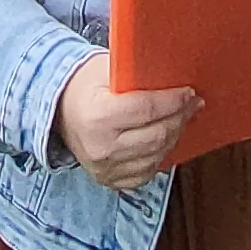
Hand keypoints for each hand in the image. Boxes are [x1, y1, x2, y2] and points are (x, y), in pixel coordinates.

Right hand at [54, 53, 198, 191]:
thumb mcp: (106, 68)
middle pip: (157, 135)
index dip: (174, 101)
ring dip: (175, 136)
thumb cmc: (84, 84)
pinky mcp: (109, 181)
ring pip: (156, 156)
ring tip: (181, 119)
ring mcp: (104, 169)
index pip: (147, 110)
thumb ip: (138, 76)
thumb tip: (175, 78)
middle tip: (192, 104)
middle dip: (180, 117)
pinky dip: (160, 155)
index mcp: (99, 117)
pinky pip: (146, 172)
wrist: (58, 110)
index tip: (189, 93)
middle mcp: (101, 148)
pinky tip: (164, 140)